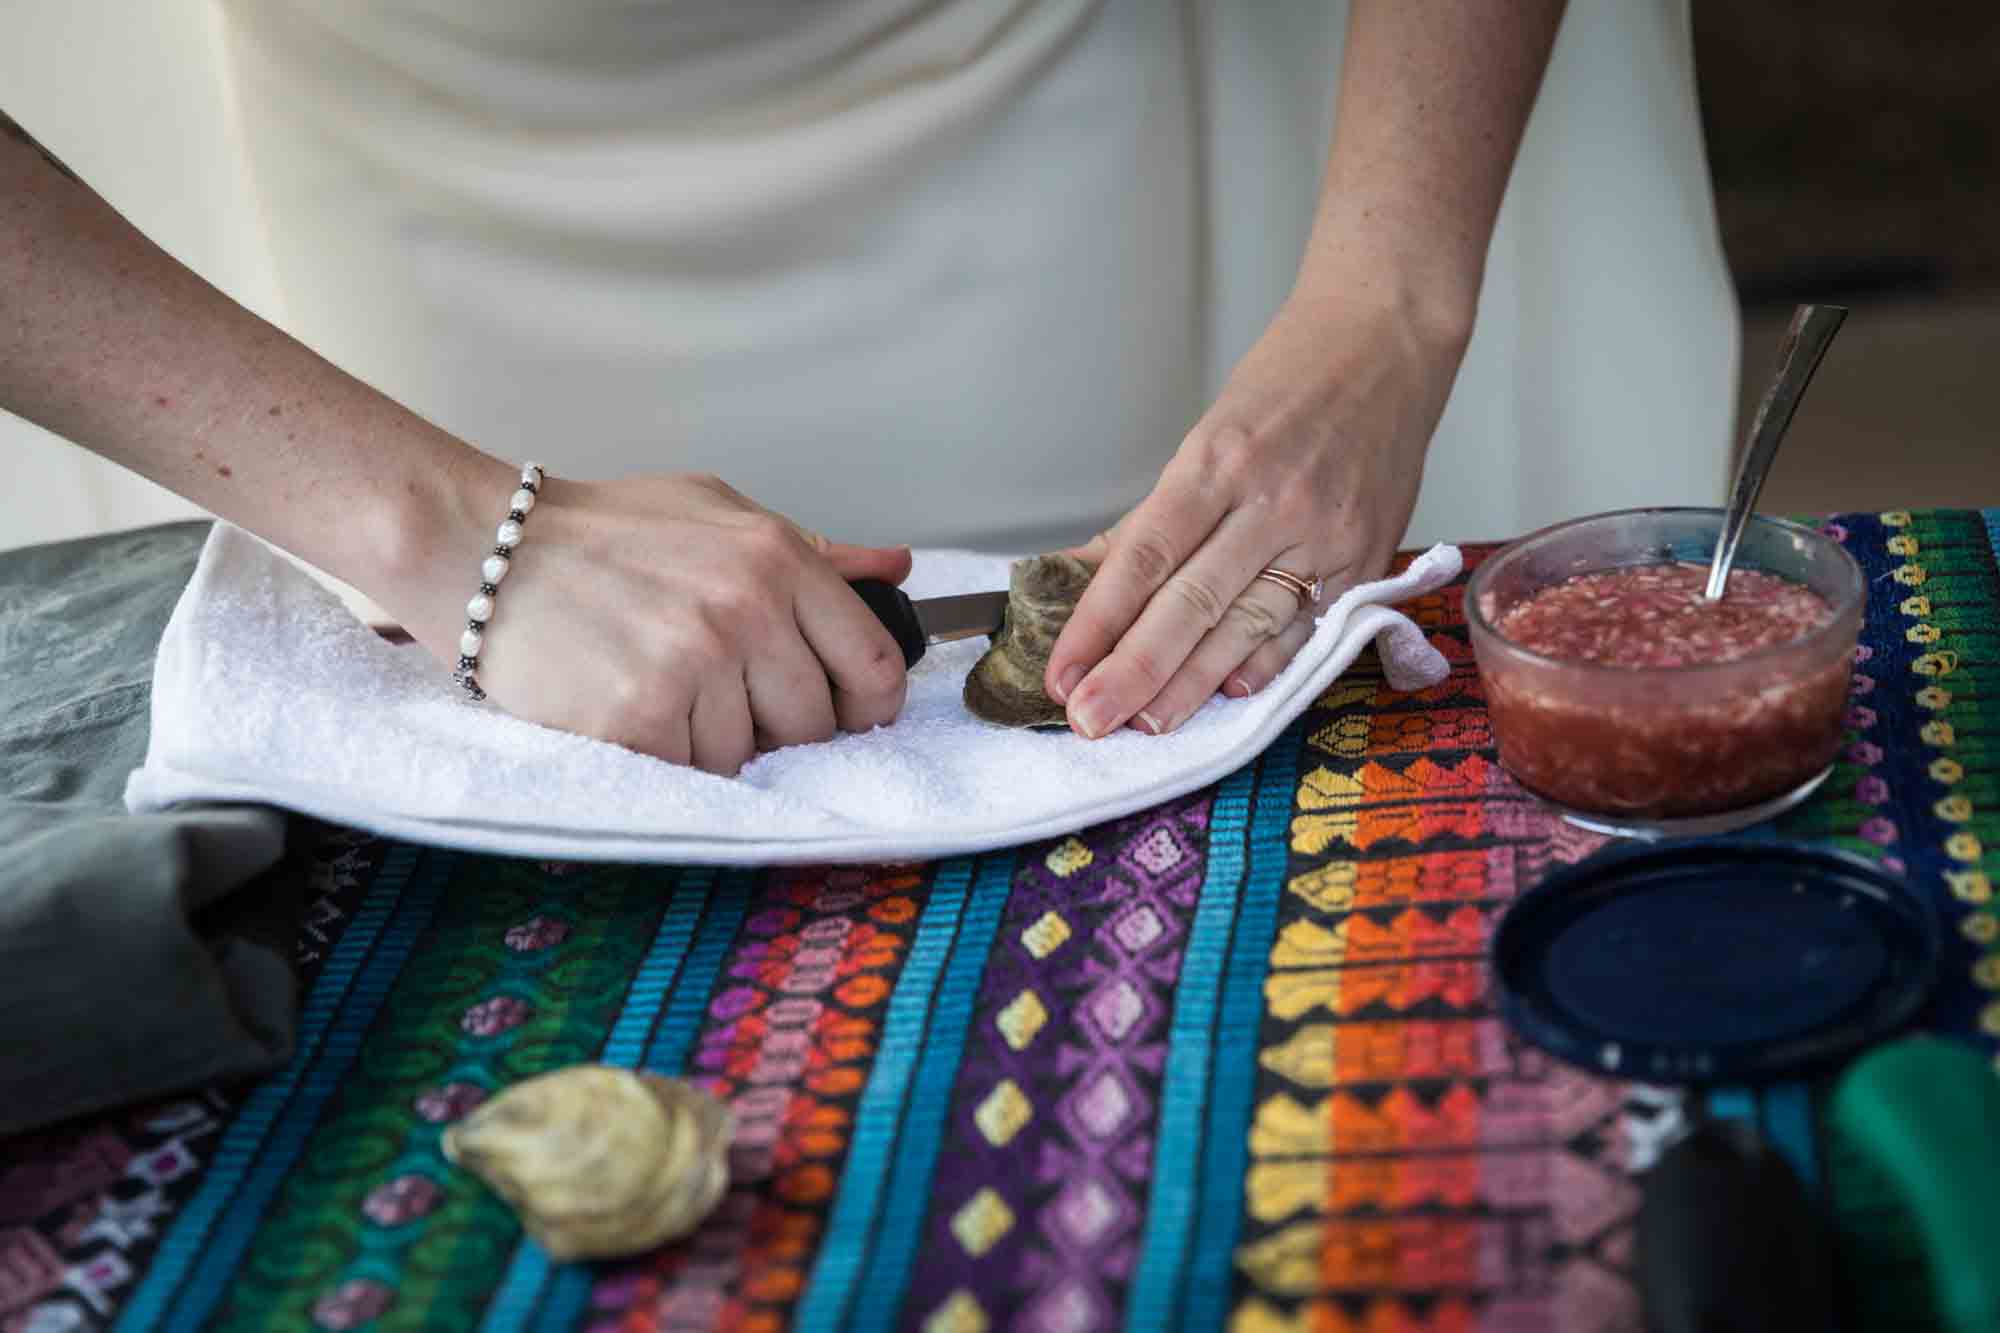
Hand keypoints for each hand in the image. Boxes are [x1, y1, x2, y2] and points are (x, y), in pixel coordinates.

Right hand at [396, 465, 911, 774]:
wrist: (481, 546)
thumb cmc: (599, 532)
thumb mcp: (714, 511)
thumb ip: (810, 549)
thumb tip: (894, 569)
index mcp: (774, 557)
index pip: (871, 661)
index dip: (869, 702)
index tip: (850, 711)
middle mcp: (742, 609)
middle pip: (814, 722)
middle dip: (779, 724)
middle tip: (725, 695)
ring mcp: (690, 665)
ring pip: (747, 755)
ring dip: (712, 739)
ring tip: (662, 687)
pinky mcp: (637, 716)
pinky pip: (688, 771)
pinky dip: (664, 754)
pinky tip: (629, 706)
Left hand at [1044, 286, 1465, 738]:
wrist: (1389, 340)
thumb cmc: (1289, 379)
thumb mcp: (1207, 434)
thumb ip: (1153, 519)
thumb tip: (1082, 577)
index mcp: (1217, 461)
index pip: (1142, 559)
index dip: (1096, 623)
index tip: (1061, 671)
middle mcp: (1271, 501)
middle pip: (1190, 603)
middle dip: (1134, 670)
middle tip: (1089, 721)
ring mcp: (1323, 532)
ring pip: (1247, 625)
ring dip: (1193, 684)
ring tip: (1147, 726)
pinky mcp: (1366, 554)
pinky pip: (1308, 625)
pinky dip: (1268, 665)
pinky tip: (1231, 696)